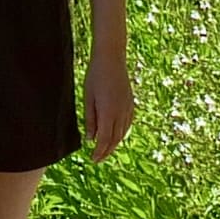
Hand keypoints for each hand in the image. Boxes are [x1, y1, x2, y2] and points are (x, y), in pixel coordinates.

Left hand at [83, 39, 134, 161]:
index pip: (104, 140)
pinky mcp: (131, 103)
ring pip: (122, 133)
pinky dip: (122, 133)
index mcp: (108, 113)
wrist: (112, 59)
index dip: (99, 152)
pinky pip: (128, 124)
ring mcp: (128, 108)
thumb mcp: (88, 98)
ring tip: (106, 150)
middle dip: (106, 151)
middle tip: (98, 159)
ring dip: (114, 144)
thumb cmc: (95, 76)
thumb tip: (90, 139)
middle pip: (115, 139)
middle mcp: (120, 113)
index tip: (93, 159)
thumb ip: (90, 120)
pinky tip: (117, 136)